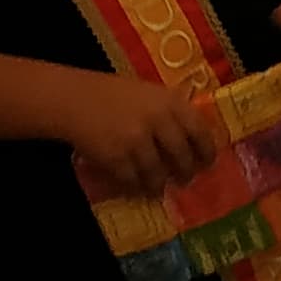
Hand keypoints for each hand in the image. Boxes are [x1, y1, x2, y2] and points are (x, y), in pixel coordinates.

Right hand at [63, 73, 221, 199]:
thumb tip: (193, 140)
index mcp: (169, 101)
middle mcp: (157, 121)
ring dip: (160, 184)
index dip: (207, 150)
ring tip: (158, 186)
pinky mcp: (117, 159)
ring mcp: (137, 142)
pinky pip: (134, 182)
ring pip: (158, 175)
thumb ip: (170, 112)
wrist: (73, 100)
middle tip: (184, 179)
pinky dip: (137, 187)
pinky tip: (137, 186)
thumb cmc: (112, 94)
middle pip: (182, 157)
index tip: (208, 162)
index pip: (199, 131)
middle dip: (185, 173)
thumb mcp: (148, 93)